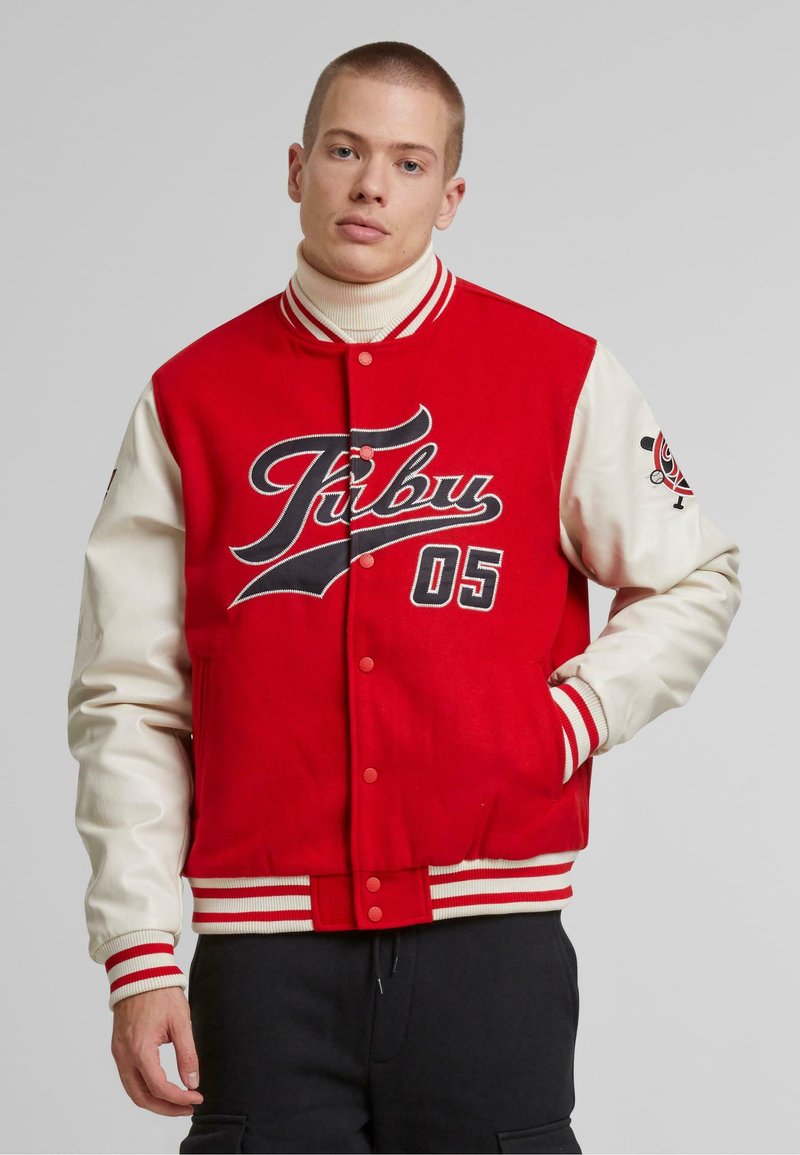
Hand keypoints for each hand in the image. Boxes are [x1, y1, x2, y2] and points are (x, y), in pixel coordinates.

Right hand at [111, 987, 204, 1115]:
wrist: (139, 972)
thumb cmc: (160, 993)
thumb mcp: (181, 1022)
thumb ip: (187, 1055)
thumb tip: (192, 1082)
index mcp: (140, 1049)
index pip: (159, 1087)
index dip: (179, 1098)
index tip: (197, 1097)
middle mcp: (124, 1056)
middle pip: (141, 1097)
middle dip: (166, 1108)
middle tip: (188, 1107)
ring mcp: (118, 1053)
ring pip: (132, 1091)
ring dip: (154, 1101)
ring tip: (177, 1101)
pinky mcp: (118, 1048)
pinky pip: (128, 1078)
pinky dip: (144, 1089)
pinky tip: (161, 1087)